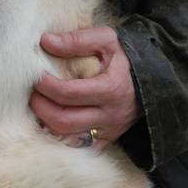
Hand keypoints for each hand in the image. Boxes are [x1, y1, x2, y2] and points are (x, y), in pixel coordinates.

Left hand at [29, 27, 140, 143]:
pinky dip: (61, 138)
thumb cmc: (128, 57)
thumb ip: (77, 40)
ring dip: (47, 124)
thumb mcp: (107, 39)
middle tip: (32, 93)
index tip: (35, 76)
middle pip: (63, 121)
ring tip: (40, 106)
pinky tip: (53, 122)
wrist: (154, 78)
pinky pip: (78, 148)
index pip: (68, 94)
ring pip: (67, 138)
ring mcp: (109, 132)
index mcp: (111, 89)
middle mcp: (110, 116)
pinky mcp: (108, 141)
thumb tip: (46, 41)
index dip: (45, 86)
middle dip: (40, 107)